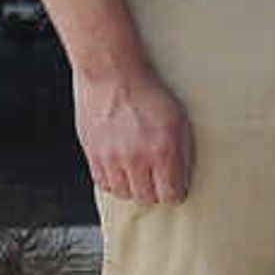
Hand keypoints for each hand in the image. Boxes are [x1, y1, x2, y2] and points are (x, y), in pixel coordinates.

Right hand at [74, 62, 192, 204]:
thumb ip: (183, 154)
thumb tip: (183, 179)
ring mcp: (111, 158)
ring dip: (133, 187)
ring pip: (123, 193)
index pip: (171, 195)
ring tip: (138, 172)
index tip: (175, 186)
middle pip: (147, 198)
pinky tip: (121, 169)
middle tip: (157, 178)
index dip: (175, 192)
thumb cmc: (148, 93)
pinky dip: (113, 181)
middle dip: (155, 191)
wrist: (112, 75)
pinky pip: (103, 183)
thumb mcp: (180, 121)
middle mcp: (136, 159)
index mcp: (162, 151)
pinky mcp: (92, 154)